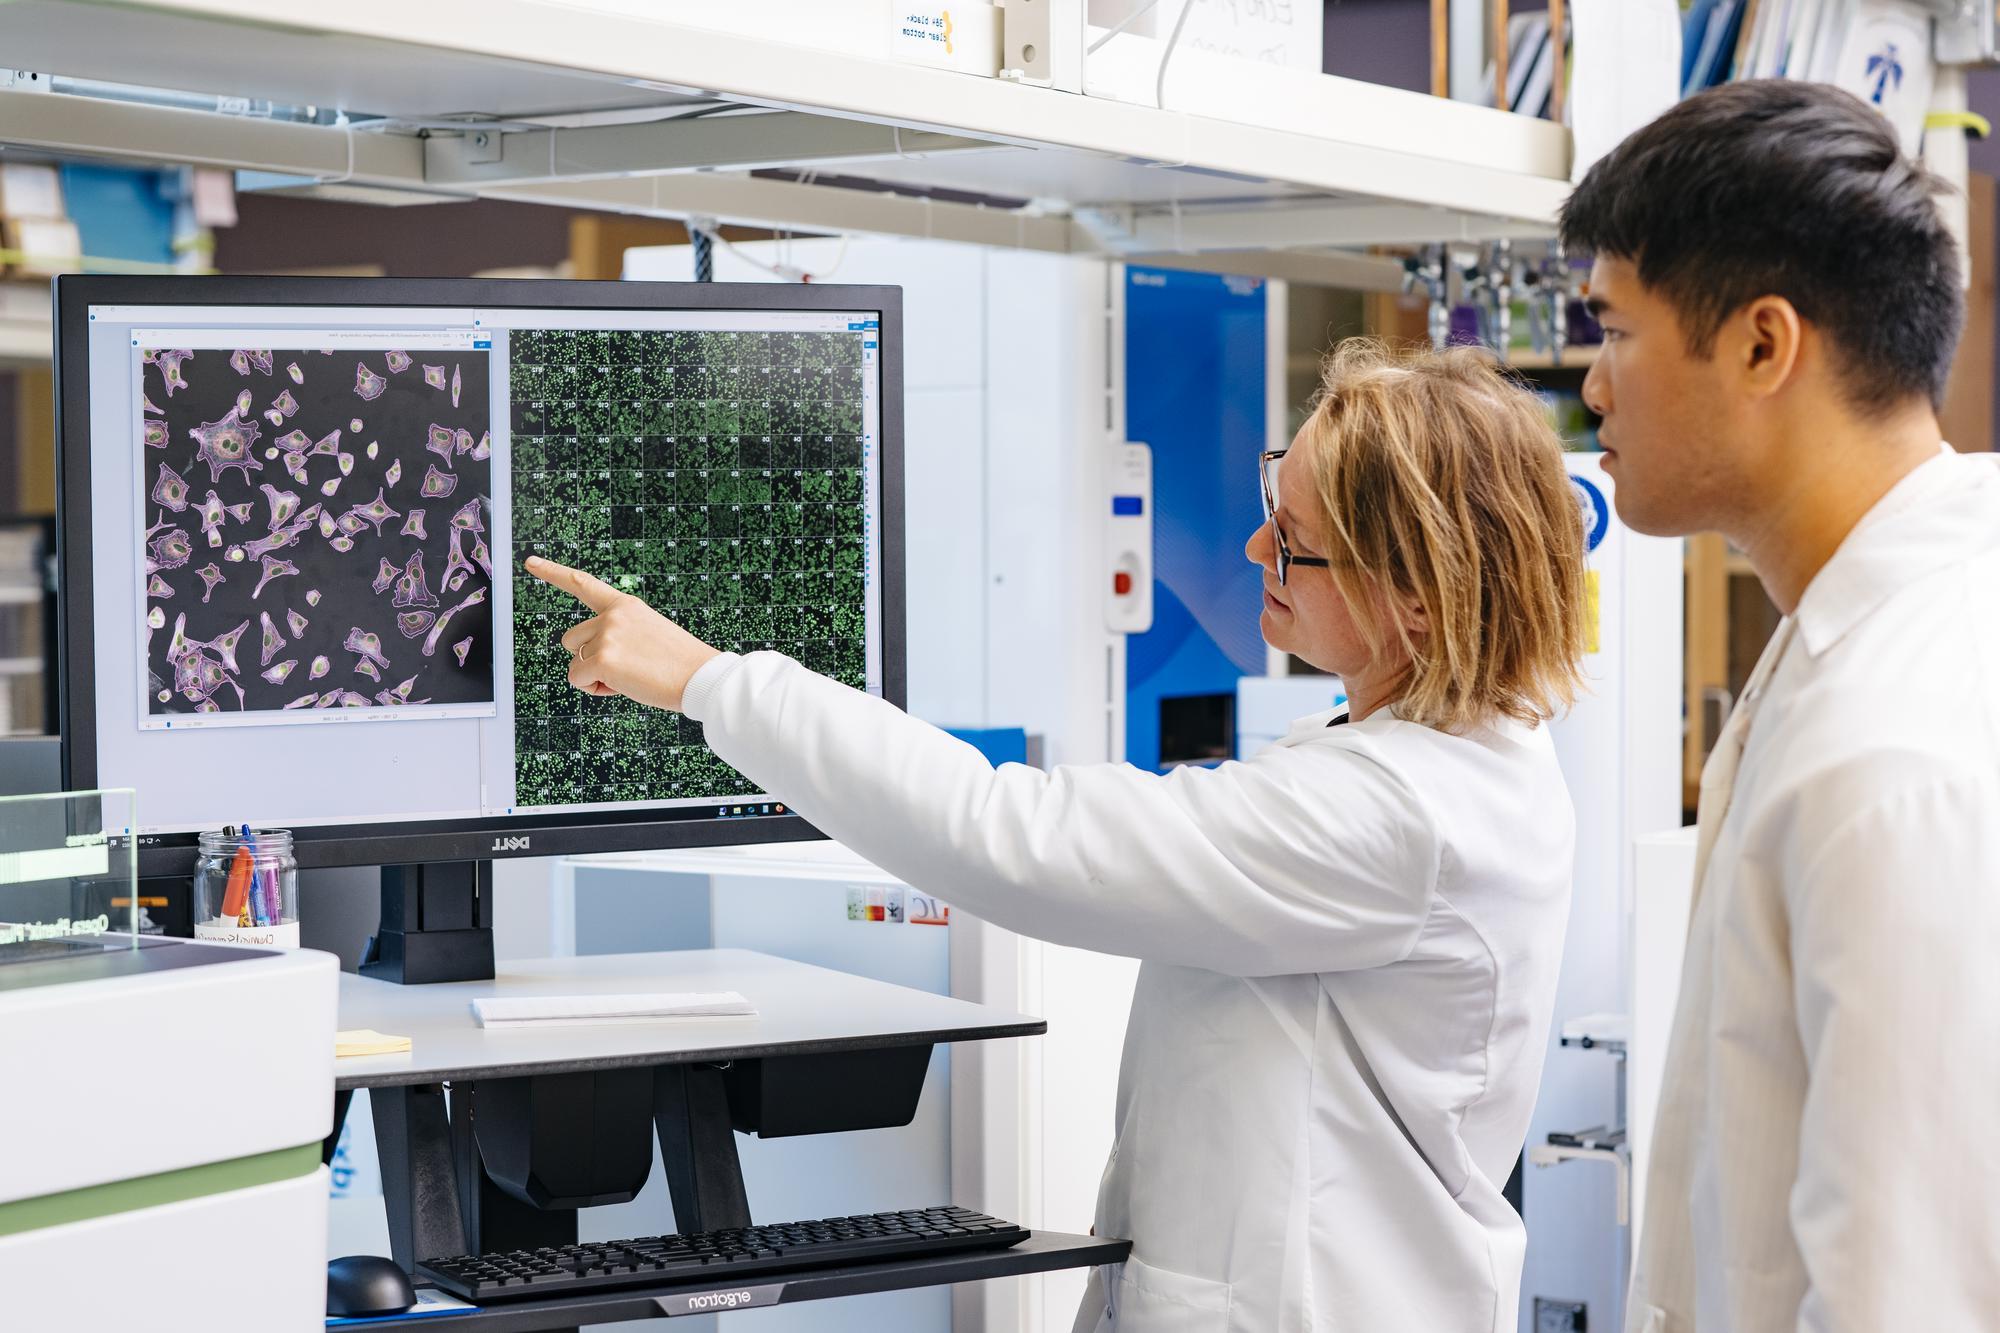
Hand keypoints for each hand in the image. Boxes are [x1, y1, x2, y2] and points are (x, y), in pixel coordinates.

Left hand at [524, 555, 721, 712]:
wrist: (701, 676)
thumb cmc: (679, 664)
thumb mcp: (647, 636)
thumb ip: (617, 637)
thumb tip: (589, 662)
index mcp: (625, 605)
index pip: (583, 584)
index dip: (553, 572)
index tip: (530, 562)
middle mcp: (612, 615)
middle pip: (571, 640)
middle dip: (588, 658)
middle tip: (626, 668)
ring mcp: (606, 635)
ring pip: (575, 662)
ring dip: (594, 675)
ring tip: (630, 677)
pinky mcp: (603, 658)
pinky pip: (578, 679)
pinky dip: (595, 689)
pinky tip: (624, 686)